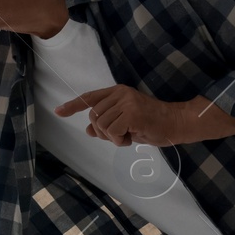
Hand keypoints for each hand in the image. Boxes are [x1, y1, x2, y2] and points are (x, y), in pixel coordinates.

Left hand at [53, 85, 234, 145]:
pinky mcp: (131, 114)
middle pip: (94, 117)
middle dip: (104, 132)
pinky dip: (120, 141)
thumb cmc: (152, 124)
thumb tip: (89, 130)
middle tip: (122, 135)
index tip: (58, 112)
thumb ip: (107, 124)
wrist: (176, 123)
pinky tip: (133, 138)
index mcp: (118, 92)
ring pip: (101, 126)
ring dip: (113, 138)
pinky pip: (112, 133)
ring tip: (129, 135)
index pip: (90, 98)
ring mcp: (126, 102)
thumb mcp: (126, 124)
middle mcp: (120, 94)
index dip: (73, 106)